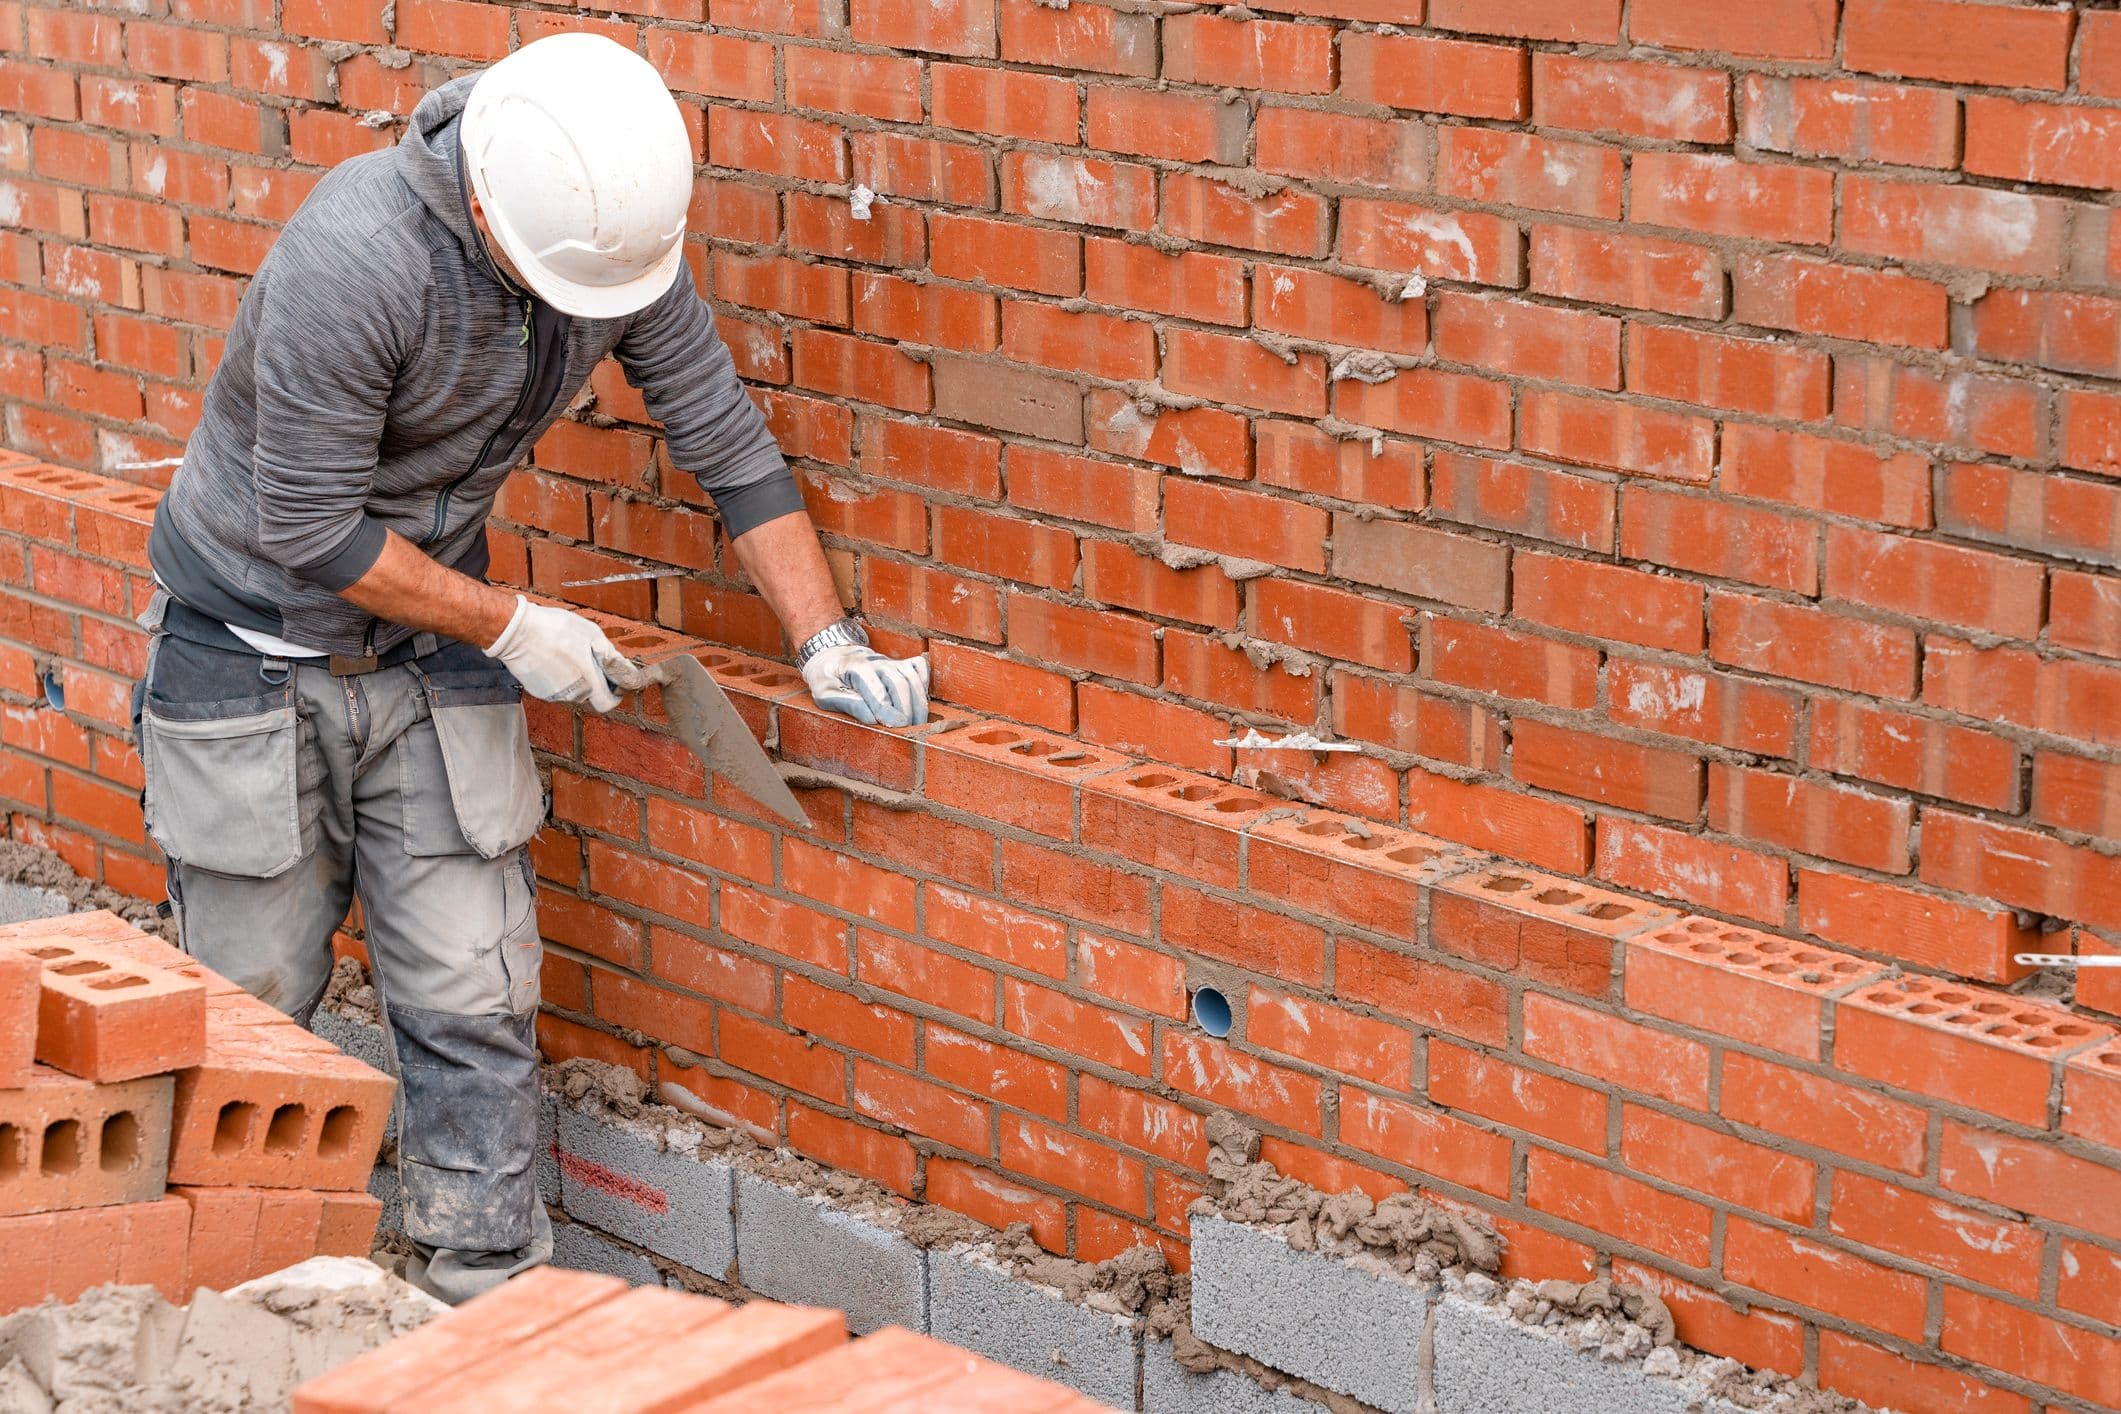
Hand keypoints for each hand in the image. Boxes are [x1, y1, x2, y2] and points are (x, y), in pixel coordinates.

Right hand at [483, 595, 631, 711]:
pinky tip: (552, 659)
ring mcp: (554, 695)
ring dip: (577, 679)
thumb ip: (610, 655)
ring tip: (566, 655)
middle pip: (591, 695)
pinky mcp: (539, 692)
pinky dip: (559, 678)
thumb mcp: (591, 634)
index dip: (614, 693)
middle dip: (594, 681)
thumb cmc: (554, 629)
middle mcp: (572, 693)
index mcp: (588, 680)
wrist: (516, 632)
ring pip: (574, 692)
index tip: (612, 681)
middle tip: (587, 659)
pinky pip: (557, 689)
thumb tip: (622, 667)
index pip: (608, 703)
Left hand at [801, 644, 929, 726]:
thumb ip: (845, 703)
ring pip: (913, 679)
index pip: (876, 689)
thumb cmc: (827, 677)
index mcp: (855, 667)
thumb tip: (872, 719)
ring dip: (919, 703)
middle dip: (906, 709)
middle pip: (899, 683)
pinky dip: (924, 685)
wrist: (832, 654)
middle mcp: (877, 662)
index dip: (887, 709)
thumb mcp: (823, 692)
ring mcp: (892, 662)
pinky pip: (920, 669)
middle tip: (906, 731)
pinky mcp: (901, 663)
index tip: (895, 726)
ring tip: (918, 726)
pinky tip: (920, 703)